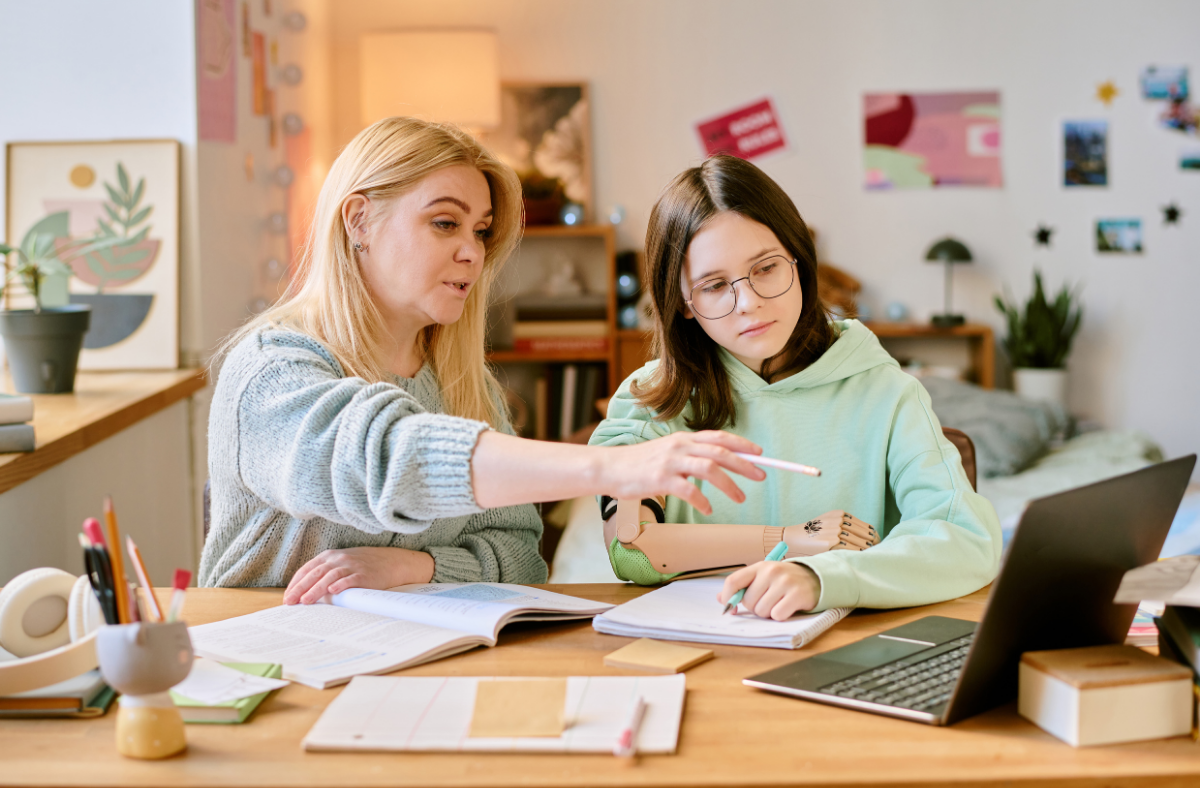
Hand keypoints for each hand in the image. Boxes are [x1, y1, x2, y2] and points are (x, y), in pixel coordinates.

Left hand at [283, 546, 434, 604]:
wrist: (391, 562)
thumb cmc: (362, 566)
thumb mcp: (340, 566)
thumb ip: (323, 576)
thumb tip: (304, 595)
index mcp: (329, 557)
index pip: (307, 569)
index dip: (296, 583)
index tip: (287, 597)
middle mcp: (338, 559)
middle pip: (315, 573)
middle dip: (300, 588)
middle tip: (290, 602)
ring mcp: (351, 565)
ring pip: (329, 577)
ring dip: (316, 589)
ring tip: (306, 601)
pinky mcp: (364, 574)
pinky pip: (350, 579)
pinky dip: (340, 584)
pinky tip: (332, 592)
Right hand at [601, 431, 766, 514]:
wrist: (610, 467)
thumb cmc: (640, 464)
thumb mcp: (668, 451)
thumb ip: (690, 454)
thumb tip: (719, 462)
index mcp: (683, 439)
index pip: (719, 437)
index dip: (742, 444)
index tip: (759, 454)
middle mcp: (680, 446)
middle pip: (720, 452)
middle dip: (745, 465)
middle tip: (760, 476)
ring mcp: (670, 462)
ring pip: (709, 468)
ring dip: (729, 484)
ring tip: (740, 497)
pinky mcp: (661, 479)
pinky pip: (689, 490)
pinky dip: (703, 501)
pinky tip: (708, 509)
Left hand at [718, 561, 820, 619]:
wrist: (815, 578)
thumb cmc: (784, 581)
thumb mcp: (763, 578)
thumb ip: (742, 587)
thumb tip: (720, 599)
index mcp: (759, 566)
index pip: (733, 581)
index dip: (728, 599)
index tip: (731, 610)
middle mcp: (771, 571)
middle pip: (748, 601)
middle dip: (755, 608)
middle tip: (767, 602)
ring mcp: (785, 582)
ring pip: (762, 611)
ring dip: (768, 613)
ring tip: (778, 603)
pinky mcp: (798, 594)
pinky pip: (777, 616)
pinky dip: (781, 616)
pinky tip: (787, 608)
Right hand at [784, 510, 878, 555]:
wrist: (792, 539)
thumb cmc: (812, 535)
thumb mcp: (828, 523)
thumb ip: (845, 526)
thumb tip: (870, 539)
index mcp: (840, 514)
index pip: (867, 527)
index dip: (875, 538)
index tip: (877, 547)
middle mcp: (840, 521)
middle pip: (866, 536)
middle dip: (873, 546)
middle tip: (877, 556)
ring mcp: (836, 531)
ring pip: (862, 544)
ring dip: (867, 553)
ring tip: (870, 560)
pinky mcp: (832, 543)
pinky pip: (852, 551)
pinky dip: (858, 556)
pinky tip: (860, 561)